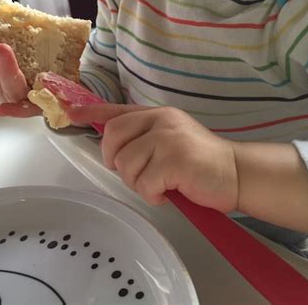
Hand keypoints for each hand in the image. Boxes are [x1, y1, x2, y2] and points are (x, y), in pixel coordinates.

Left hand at [68, 104, 238, 211]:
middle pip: (113, 136)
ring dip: (138, 183)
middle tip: (136, 173)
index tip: (70, 113)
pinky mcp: (175, 160)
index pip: (117, 111)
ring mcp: (168, 139)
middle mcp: (161, 121)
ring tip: (160, 185)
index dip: (90, 112)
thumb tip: (114, 148)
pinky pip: (144, 184)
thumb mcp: (171, 140)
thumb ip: (145, 137)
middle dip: (115, 160)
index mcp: (158, 115)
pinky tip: (170, 192)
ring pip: (125, 164)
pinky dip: (153, 195)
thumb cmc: (201, 162)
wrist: (237, 173)